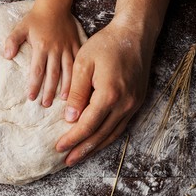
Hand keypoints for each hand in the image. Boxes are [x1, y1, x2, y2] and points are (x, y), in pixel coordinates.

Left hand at [4, 7, 80, 106]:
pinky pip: (79, 62)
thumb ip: (12, 41)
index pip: (37, 70)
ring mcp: (67, 48)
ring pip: (68, 70)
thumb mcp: (20, 27)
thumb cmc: (36, 19)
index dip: (34, 85)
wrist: (54, 5)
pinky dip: (79, 74)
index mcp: (41, 47)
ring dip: (66, 86)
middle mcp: (55, 49)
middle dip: (49, 90)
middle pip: (52, 74)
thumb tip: (6, 56)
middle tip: (45, 104)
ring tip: (64, 101)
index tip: (31, 97)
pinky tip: (80, 85)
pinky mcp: (76, 45)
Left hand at [56, 20, 153, 165]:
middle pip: (100, 135)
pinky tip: (97, 142)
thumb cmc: (105, 45)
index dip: (72, 138)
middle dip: (82, 149)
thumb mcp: (83, 64)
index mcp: (109, 94)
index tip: (58, 148)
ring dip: (95, 147)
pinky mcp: (136, 102)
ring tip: (79, 157)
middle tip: (67, 161)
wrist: (134, 34)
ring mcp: (133, 104)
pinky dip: (107, 137)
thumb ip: (76, 93)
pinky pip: (120, 126)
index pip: (87, 125)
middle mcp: (124, 104)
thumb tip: (70, 118)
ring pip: (112, 134)